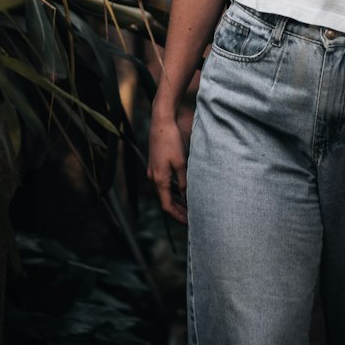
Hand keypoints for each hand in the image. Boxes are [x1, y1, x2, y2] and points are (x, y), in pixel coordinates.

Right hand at [147, 100, 189, 223]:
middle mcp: (153, 177)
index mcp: (159, 180)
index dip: (178, 216)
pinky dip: (173, 189)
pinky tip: (183, 189)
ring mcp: (154, 171)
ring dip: (176, 200)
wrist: (161, 122)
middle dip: (178, 210)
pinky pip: (164, 182)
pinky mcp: (156, 164)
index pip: (167, 206)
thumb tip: (187, 197)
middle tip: (191, 217)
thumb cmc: (171, 140)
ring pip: (165, 191)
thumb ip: (184, 181)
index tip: (188, 222)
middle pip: (165, 200)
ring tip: (189, 206)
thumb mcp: (180, 162)